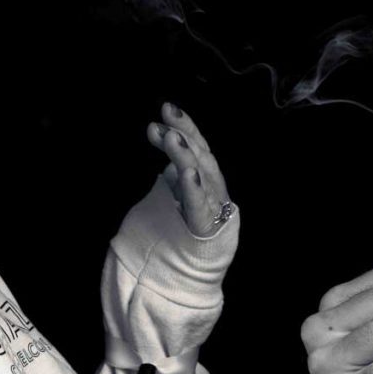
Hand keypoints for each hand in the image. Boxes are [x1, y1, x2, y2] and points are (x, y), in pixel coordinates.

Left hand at [145, 104, 232, 235]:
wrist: (196, 264)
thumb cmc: (184, 225)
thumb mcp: (177, 187)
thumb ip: (172, 163)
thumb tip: (160, 131)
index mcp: (205, 177)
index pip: (197, 146)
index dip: (185, 126)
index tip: (167, 110)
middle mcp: (211, 188)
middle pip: (200, 155)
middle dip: (184, 134)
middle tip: (166, 116)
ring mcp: (212, 206)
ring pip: (202, 176)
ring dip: (187, 155)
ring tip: (171, 139)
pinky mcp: (207, 228)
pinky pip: (200, 207)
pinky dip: (195, 189)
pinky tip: (188, 173)